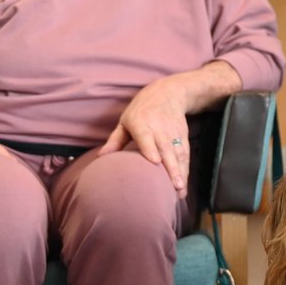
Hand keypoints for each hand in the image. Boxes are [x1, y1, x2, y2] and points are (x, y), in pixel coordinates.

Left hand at [100, 75, 190, 197]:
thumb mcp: (125, 121)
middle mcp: (159, 129)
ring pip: (178, 155)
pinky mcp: (183, 137)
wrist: (168, 93)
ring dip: (180, 173)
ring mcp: (173, 133)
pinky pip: (185, 156)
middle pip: (166, 149)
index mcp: (142, 123)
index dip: (151, 148)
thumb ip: (115, 140)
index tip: (155, 161)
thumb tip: (100, 157)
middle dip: (172, 168)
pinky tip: (183, 185)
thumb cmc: (141, 110)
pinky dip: (185, 171)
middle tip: (175, 187)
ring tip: (180, 191)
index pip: (146, 137)